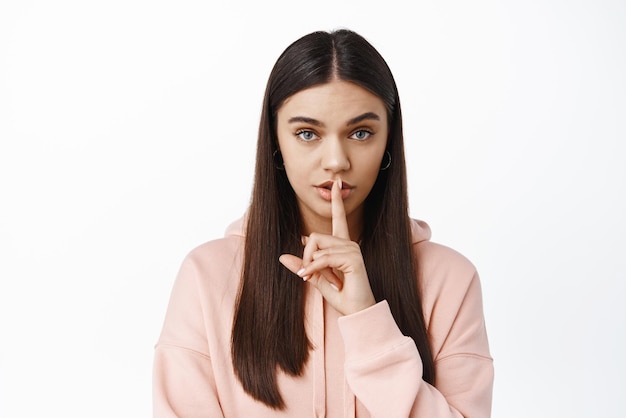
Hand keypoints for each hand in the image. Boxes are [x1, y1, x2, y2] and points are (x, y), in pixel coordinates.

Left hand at [279, 179, 375, 315]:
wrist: (357, 312)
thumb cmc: (342, 296)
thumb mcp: (316, 278)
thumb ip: (303, 265)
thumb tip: (282, 256)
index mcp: (342, 245)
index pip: (339, 218)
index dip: (336, 200)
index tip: (337, 184)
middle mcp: (348, 243)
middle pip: (315, 236)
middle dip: (306, 256)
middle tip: (307, 274)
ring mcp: (352, 250)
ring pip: (318, 246)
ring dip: (310, 265)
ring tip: (314, 279)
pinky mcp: (353, 259)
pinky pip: (324, 258)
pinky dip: (314, 268)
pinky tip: (310, 278)